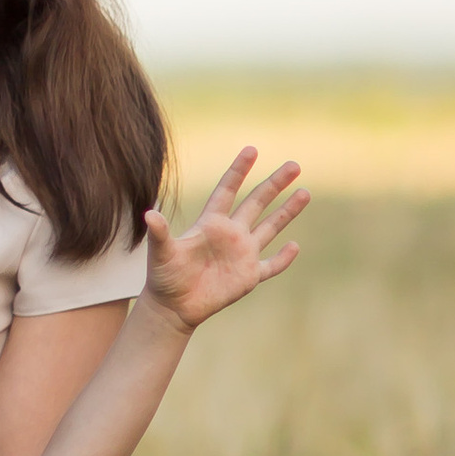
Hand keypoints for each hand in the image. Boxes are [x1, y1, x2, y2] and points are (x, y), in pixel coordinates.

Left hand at [143, 149, 307, 331]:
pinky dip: (284, 258)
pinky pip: (271, 265)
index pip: (228, 190)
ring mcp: (242, 254)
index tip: (252, 149)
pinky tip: (295, 246)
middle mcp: (230, 233)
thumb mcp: (161, 253)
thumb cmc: (164, 276)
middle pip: (256, 202)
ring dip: (287, 211)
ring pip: (270, 228)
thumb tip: (149, 215)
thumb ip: (160, 234)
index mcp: (211, 223)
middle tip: (294, 165)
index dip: (239, 170)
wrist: (173, 306)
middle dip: (275, 184)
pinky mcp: (249, 276)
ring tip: (305, 192)